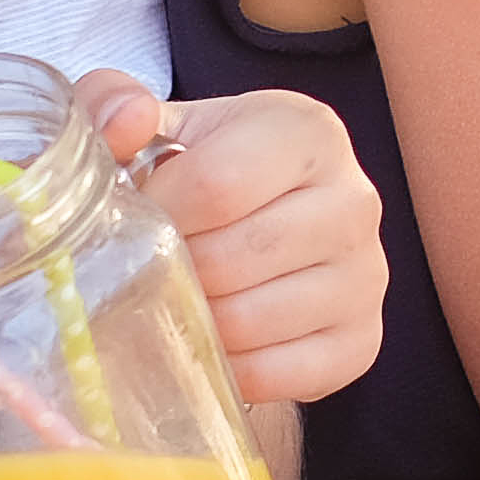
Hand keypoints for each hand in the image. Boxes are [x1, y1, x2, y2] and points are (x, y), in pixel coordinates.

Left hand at [84, 71, 389, 407]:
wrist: (267, 217)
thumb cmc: (204, 169)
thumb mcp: (160, 124)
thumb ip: (114, 103)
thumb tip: (122, 124)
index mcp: (307, 133)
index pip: (215, 185)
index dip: (155, 213)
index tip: (133, 220)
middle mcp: (353, 201)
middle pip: (229, 261)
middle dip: (169, 272)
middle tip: (147, 268)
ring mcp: (365, 277)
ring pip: (248, 324)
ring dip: (193, 322)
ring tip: (176, 299)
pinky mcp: (361, 342)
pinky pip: (276, 376)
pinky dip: (227, 368)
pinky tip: (212, 340)